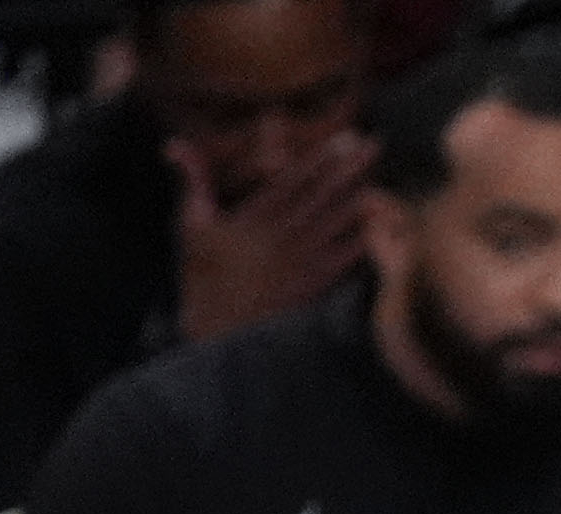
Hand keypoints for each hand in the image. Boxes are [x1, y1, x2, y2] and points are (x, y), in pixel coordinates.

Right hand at [171, 131, 371, 343]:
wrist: (218, 329)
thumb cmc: (203, 275)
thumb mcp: (192, 223)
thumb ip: (194, 180)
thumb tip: (175, 145)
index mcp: (255, 216)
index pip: (292, 178)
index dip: (320, 156)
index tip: (343, 137)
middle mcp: (282, 233)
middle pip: (322, 193)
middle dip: (349, 167)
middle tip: (375, 143)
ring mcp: (301, 259)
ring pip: (337, 220)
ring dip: (362, 196)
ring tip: (385, 175)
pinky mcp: (314, 284)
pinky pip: (344, 257)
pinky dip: (365, 238)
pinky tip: (384, 222)